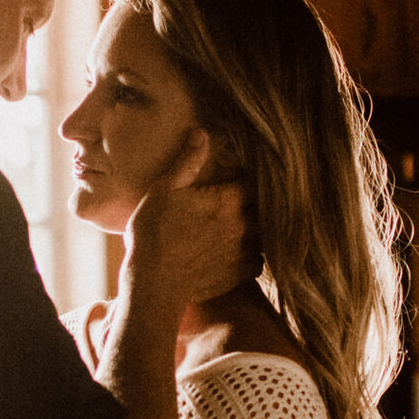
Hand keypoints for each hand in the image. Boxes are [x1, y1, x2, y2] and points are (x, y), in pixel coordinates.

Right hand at [124, 130, 252, 307]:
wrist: (153, 284)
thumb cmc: (152, 235)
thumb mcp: (163, 191)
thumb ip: (186, 162)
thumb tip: (201, 133)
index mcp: (226, 201)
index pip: (253, 181)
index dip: (249, 176)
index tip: (241, 175)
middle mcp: (242, 225)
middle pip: (265, 208)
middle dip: (258, 202)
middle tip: (245, 199)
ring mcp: (243, 252)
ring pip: (265, 235)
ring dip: (258, 229)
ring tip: (246, 225)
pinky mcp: (239, 275)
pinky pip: (259, 261)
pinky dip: (254, 255)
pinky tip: (241, 251)